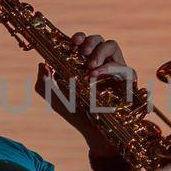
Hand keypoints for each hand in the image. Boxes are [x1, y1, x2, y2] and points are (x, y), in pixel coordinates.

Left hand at [36, 32, 137, 153]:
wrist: (94, 132)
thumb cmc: (76, 114)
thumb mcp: (55, 99)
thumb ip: (43, 83)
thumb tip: (42, 64)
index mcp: (85, 62)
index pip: (83, 42)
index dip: (77, 38)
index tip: (70, 44)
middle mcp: (101, 63)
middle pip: (98, 39)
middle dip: (89, 41)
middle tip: (81, 52)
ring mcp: (116, 70)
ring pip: (112, 45)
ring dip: (99, 51)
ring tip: (90, 67)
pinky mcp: (128, 81)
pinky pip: (124, 67)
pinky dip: (109, 68)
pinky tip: (96, 75)